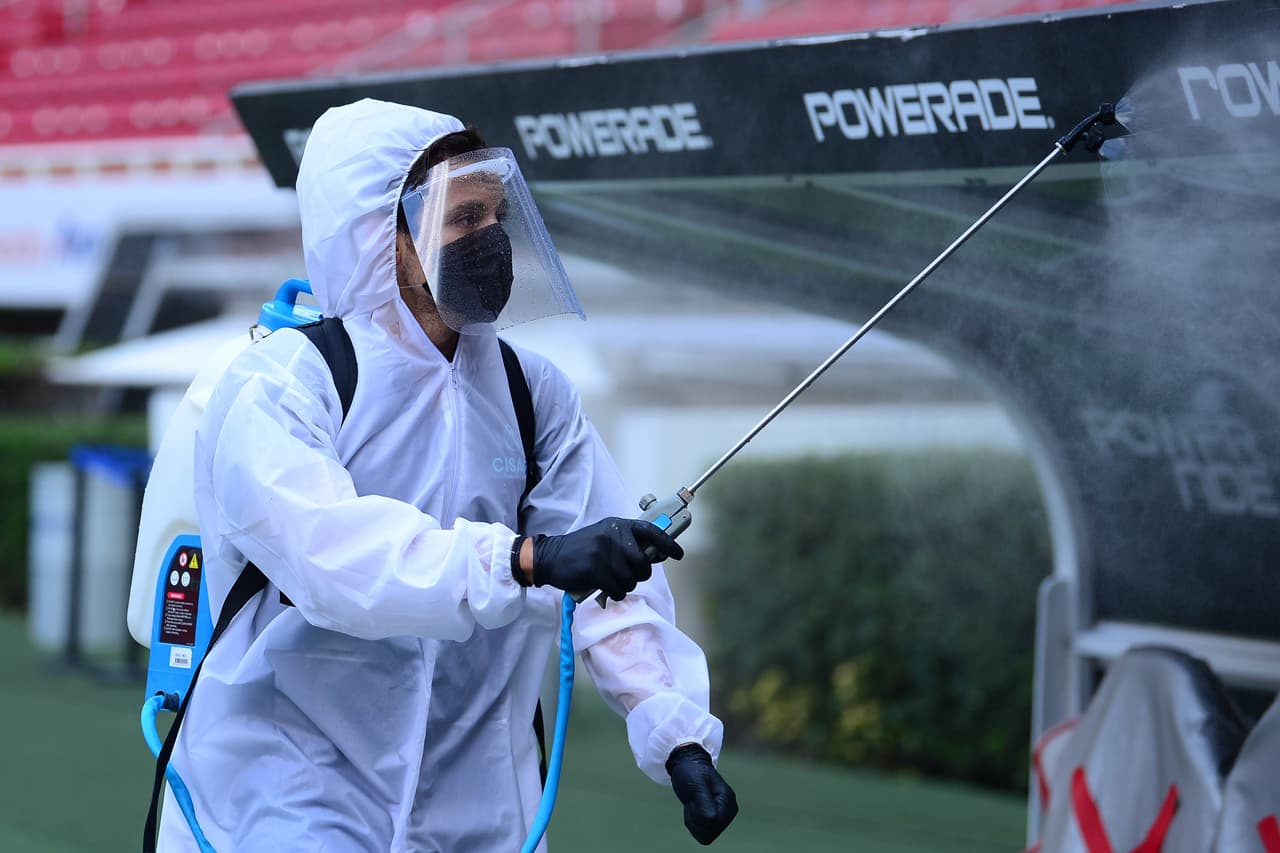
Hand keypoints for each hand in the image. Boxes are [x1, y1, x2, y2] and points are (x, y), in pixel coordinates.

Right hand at [531, 517, 683, 600]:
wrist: (550, 557)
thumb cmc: (582, 550)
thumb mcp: (605, 538)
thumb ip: (628, 544)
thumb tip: (656, 556)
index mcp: (618, 525)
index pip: (650, 532)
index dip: (667, 544)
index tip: (678, 554)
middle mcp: (613, 535)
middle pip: (643, 563)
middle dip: (640, 575)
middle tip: (628, 576)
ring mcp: (603, 551)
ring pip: (631, 579)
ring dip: (625, 586)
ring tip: (613, 581)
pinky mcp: (595, 568)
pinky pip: (618, 588)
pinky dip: (615, 593)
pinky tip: (606, 589)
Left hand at [666, 744, 738, 844]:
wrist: (688, 768)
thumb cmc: (692, 772)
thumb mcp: (695, 784)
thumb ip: (704, 801)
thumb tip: (712, 819)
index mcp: (728, 800)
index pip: (712, 821)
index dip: (697, 813)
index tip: (695, 796)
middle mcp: (729, 812)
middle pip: (708, 831)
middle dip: (695, 818)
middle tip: (693, 799)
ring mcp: (723, 819)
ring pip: (704, 836)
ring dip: (693, 822)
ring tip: (694, 803)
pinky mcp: (715, 823)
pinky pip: (702, 836)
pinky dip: (693, 825)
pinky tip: (694, 810)